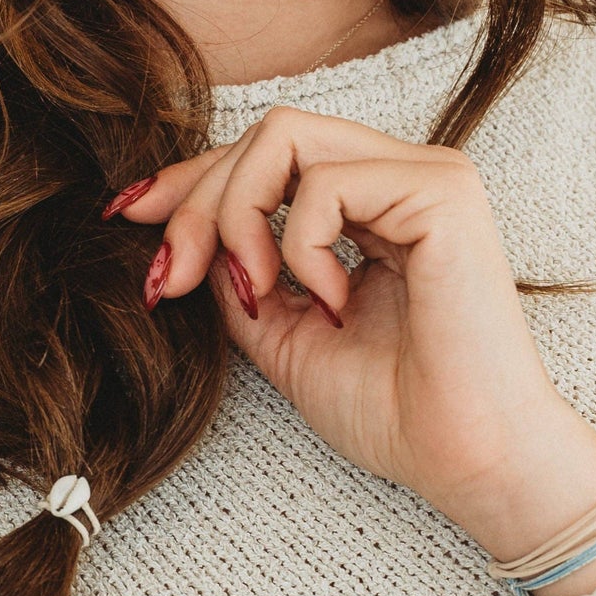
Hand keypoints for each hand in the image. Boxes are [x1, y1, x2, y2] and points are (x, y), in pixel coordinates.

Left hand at [115, 106, 582, 551]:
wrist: (467, 462)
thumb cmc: (398, 414)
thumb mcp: (285, 339)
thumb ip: (243, 280)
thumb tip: (181, 239)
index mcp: (376, 206)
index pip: (269, 156)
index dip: (191, 180)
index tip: (128, 217)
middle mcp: (405, 177)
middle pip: (266, 134)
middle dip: (196, 201)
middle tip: (174, 280)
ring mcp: (429, 176)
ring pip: (284, 136)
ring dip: (237, 217)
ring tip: (258, 295)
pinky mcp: (443, 193)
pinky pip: (324, 182)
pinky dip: (298, 245)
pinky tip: (329, 304)